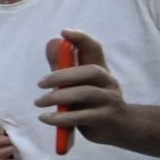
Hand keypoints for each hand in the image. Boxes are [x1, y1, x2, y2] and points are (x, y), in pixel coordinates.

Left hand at [36, 30, 131, 146]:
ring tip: (39, 102)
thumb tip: (51, 43)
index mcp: (100, 70)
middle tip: (40, 83)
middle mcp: (108, 82)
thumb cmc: (93, 103)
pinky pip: (82, 116)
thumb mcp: (79, 85)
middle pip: (90, 71)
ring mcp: (109, 100)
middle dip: (63, 75)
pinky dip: (61, 118)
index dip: (81, 39)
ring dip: (58, 97)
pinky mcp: (105, 118)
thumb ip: (64, 67)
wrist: (120, 127)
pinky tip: (46, 118)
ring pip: (86, 93)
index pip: (94, 49)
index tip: (63, 32)